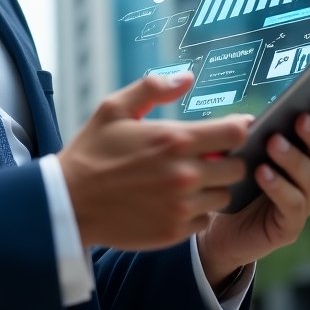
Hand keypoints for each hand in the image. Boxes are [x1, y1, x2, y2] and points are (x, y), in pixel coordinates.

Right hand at [58, 73, 248, 251]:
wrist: (69, 202)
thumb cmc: (91, 152)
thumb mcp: (113, 109)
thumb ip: (152, 88)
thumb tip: (187, 78)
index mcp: (173, 140)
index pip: (234, 133)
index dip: (239, 127)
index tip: (234, 126)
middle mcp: (184, 174)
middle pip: (237, 167)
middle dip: (226, 158)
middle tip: (206, 155)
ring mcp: (181, 206)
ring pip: (224, 195)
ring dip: (212, 185)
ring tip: (187, 179)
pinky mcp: (175, 231)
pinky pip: (205, 220)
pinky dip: (197, 210)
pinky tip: (174, 200)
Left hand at [196, 106, 309, 287]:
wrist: (218, 231)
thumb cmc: (233, 185)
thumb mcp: (238, 155)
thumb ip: (247, 137)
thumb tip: (249, 121)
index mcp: (303, 158)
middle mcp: (309, 181)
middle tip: (300, 119)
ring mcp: (302, 205)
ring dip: (293, 158)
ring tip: (274, 142)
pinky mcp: (289, 227)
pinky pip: (292, 205)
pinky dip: (279, 187)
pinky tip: (263, 173)